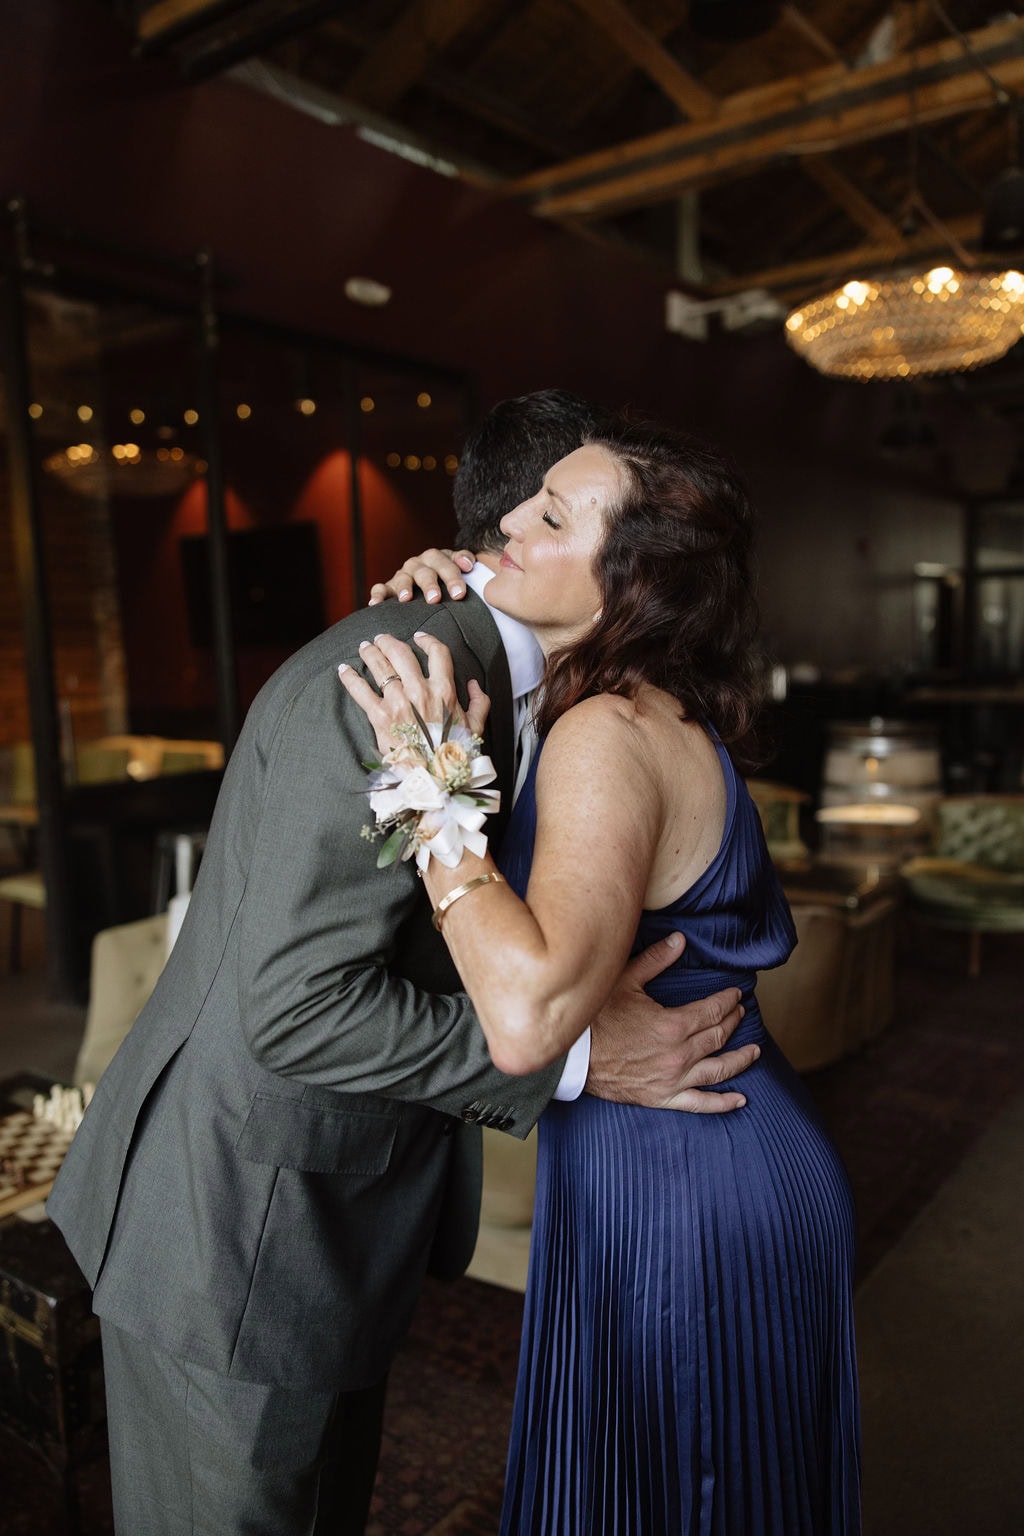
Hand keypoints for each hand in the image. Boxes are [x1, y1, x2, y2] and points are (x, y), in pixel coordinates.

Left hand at [338, 632, 489, 754]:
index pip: (437, 653)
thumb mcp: (474, 727)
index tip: (418, 637)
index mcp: (444, 691)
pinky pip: (360, 691)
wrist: (433, 779)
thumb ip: (479, 703)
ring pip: (380, 667)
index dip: (427, 640)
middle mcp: (419, 692)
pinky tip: (343, 669)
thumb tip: (473, 685)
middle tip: (381, 638)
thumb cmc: (454, 754)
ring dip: (370, 653)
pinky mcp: (379, 717)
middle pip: (401, 654)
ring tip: (364, 647)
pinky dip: (350, 678)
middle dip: (389, 642)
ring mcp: (398, 703)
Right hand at [368, 548, 475, 605]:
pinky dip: (377, 594)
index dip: (452, 578)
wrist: (429, 584)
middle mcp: (418, 564)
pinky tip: (375, 604)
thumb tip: (468, 563)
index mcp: (437, 558)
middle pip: (424, 571)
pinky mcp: (389, 586)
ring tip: (406, 599)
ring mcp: (403, 575)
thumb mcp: (457, 568)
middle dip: (429, 584)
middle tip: (435, 599)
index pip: (446, 564)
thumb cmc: (446, 579)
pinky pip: (380, 588)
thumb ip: (464, 560)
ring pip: (403, 578)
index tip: (459, 594)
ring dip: (404, 587)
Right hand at [586, 933, 757, 1113]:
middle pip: (718, 1036)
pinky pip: (700, 1104)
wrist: (573, 1057)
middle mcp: (679, 1055)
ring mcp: (673, 1080)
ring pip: (719, 1070)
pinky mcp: (663, 1097)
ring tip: (754, 1050)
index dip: (727, 1001)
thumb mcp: (624, 981)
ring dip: (740, 1059)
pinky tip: (740, 1100)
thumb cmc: (597, 1017)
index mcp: (672, 1025)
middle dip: (733, 1022)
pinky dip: (723, 1103)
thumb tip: (681, 940)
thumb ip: (656, 960)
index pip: (713, 1011)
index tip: (735, 994)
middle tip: (740, 1012)